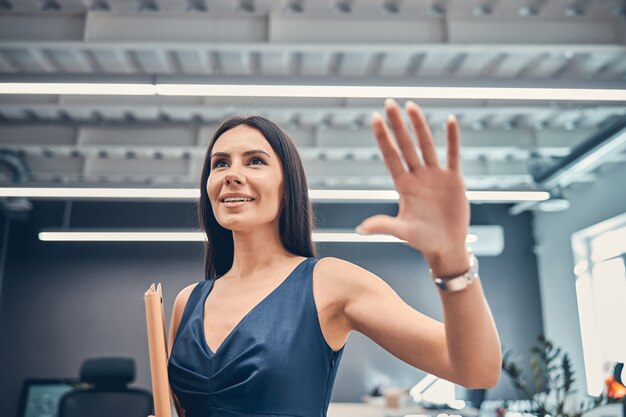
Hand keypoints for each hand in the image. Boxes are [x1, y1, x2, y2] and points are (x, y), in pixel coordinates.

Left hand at [357, 98, 469, 258]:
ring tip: (411, 105)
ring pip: (426, 145)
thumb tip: (359, 229)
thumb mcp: (403, 232)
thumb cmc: (423, 241)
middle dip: (397, 124)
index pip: (390, 156)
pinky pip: (453, 154)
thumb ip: (384, 226)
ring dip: (419, 125)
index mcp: (403, 186)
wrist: (447, 246)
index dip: (382, 137)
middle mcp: (417, 176)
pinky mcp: (454, 179)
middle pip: (405, 145)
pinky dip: (452, 139)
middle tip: (389, 102)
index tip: (375, 118)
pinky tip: (449, 120)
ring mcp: (435, 176)